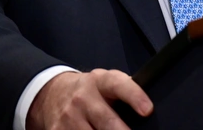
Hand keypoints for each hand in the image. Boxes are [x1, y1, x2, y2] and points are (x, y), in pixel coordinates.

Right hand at [27, 69, 152, 128]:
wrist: (54, 92)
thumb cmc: (91, 90)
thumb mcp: (106, 82)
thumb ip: (125, 90)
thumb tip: (148, 109)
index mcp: (100, 81)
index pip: (119, 85)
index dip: (134, 96)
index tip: (147, 110)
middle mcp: (83, 97)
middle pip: (107, 121)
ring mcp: (69, 116)